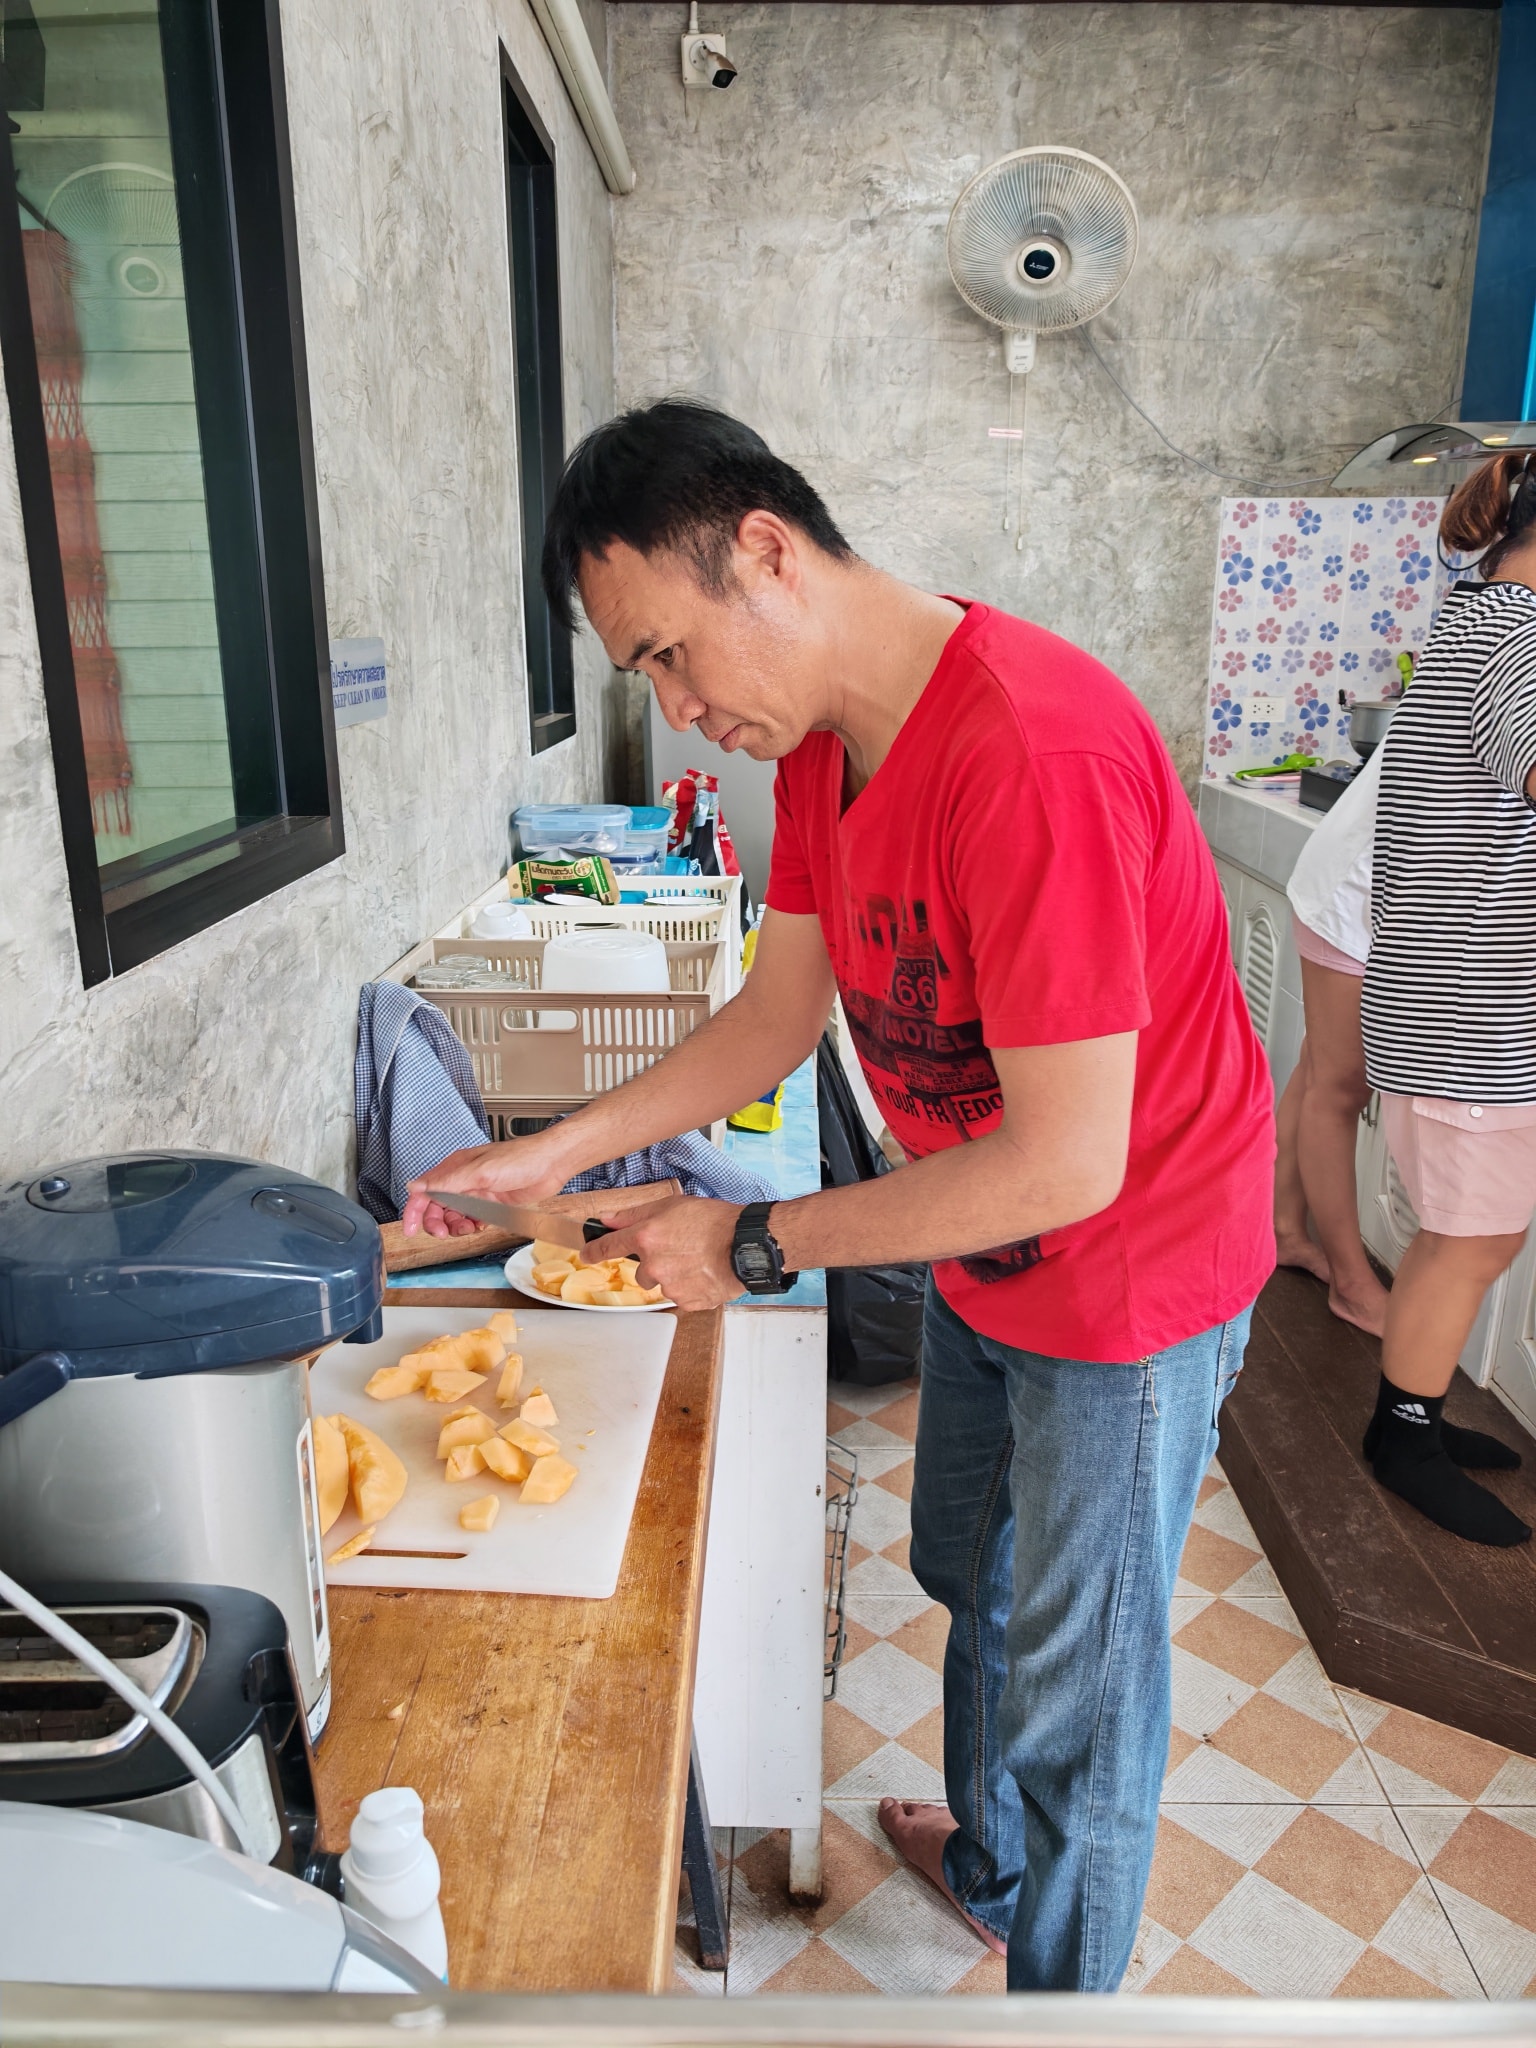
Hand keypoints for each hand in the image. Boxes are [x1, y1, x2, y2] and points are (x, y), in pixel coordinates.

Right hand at [402, 1129, 574, 1238]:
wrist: (552, 1163)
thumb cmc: (521, 1158)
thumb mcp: (480, 1171)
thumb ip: (447, 1182)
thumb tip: (415, 1186)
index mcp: (455, 1168)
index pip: (424, 1191)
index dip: (414, 1211)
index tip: (410, 1229)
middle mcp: (463, 1179)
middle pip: (436, 1207)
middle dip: (437, 1223)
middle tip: (446, 1233)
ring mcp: (477, 1192)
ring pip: (454, 1216)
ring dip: (456, 1226)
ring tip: (468, 1228)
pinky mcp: (492, 1203)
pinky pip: (473, 1219)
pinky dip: (473, 1225)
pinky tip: (481, 1224)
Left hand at [589, 1196, 742, 1311]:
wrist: (745, 1244)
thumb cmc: (715, 1221)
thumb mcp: (672, 1205)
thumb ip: (634, 1214)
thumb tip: (607, 1219)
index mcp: (646, 1237)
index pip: (609, 1246)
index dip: (594, 1250)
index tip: (586, 1254)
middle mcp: (653, 1265)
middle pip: (641, 1271)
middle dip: (655, 1263)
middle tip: (680, 1251)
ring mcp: (670, 1286)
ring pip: (662, 1285)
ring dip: (673, 1276)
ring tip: (697, 1262)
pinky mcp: (687, 1302)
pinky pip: (681, 1297)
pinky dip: (689, 1288)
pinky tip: (704, 1274)